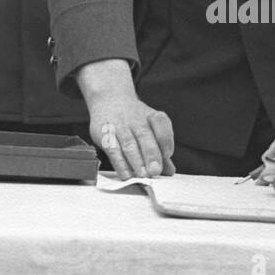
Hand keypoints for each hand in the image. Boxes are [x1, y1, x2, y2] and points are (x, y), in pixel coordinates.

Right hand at [77, 59, 174, 177]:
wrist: (109, 99)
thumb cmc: (134, 120)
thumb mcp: (151, 128)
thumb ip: (160, 150)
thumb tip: (169, 171)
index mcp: (152, 117)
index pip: (161, 125)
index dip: (165, 140)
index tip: (168, 155)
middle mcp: (136, 120)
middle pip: (145, 136)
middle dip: (151, 154)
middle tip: (155, 171)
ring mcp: (119, 126)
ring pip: (129, 144)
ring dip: (136, 161)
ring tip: (143, 175)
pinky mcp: (105, 135)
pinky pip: (113, 150)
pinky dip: (120, 164)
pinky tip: (126, 174)